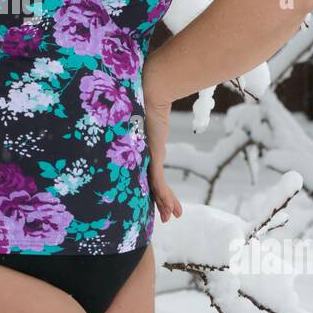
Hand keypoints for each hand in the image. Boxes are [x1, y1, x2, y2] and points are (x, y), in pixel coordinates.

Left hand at [142, 73, 182, 223]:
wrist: (150, 93)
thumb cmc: (147, 101)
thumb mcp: (152, 118)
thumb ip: (153, 120)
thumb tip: (153, 112)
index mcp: (143, 152)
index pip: (150, 174)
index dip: (154, 190)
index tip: (159, 201)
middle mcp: (145, 157)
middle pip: (152, 184)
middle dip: (159, 202)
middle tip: (163, 218)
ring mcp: (149, 158)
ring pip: (155, 187)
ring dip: (163, 203)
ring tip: (168, 219)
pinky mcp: (152, 157)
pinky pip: (158, 181)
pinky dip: (163, 195)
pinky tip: (167, 207)